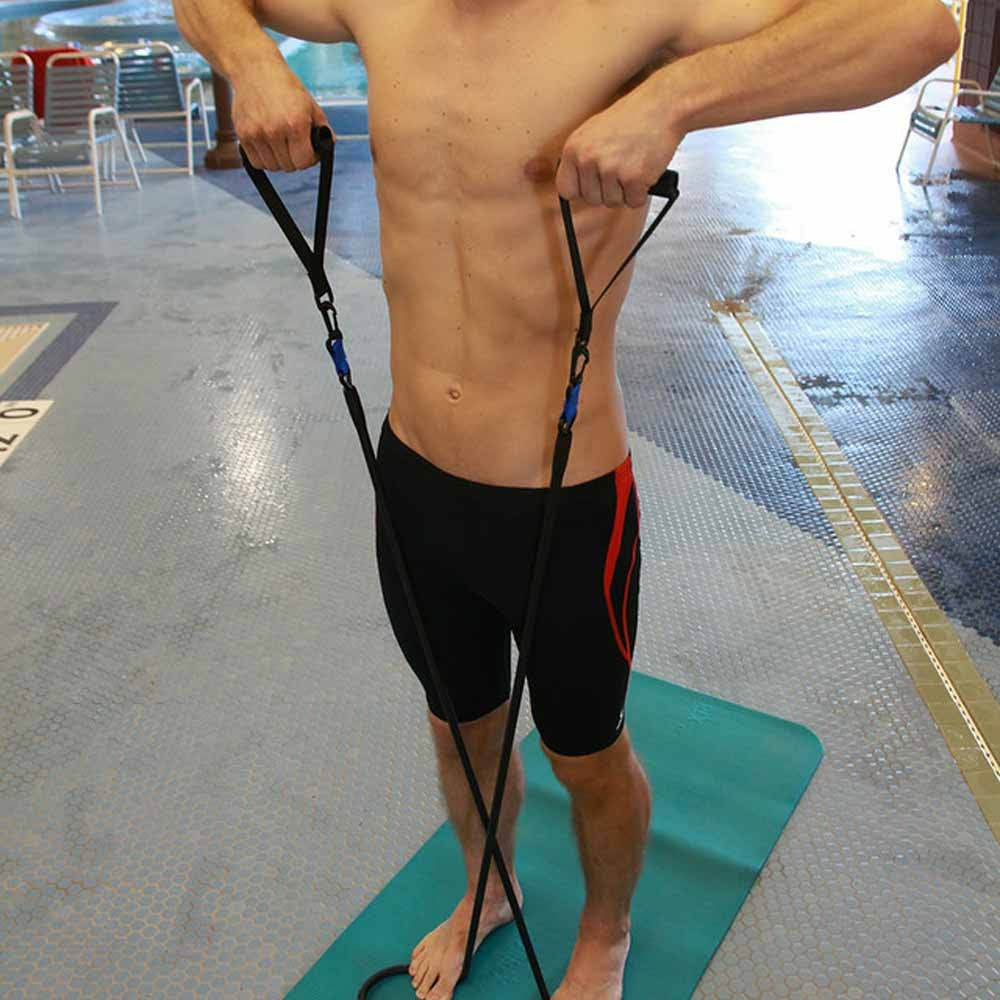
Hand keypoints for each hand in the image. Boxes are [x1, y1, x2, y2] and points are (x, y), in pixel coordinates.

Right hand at [233, 59, 331, 171]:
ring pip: (273, 167)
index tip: (309, 151)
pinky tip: (268, 144)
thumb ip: (323, 130)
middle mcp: (274, 130)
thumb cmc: (285, 87)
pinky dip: (264, 158)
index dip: (309, 159)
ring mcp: (256, 133)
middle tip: (294, 144)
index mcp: (295, 123)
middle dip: (295, 158)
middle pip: (289, 166)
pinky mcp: (242, 135)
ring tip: (281, 142)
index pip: (304, 162)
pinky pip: (257, 162)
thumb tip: (327, 149)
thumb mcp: (311, 105)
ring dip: (279, 160)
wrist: (255, 69)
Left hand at [555, 88, 681, 208]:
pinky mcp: (633, 178)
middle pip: (592, 199)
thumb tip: (574, 186)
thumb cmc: (631, 117)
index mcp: (573, 148)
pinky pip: (634, 202)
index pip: (566, 189)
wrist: (662, 106)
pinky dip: (642, 192)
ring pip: (613, 202)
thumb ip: (581, 159)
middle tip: (620, 168)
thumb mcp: (592, 132)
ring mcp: (610, 169)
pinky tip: (644, 170)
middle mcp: (588, 159)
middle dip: (607, 190)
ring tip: (632, 164)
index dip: (581, 190)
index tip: (592, 185)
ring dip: (625, 191)